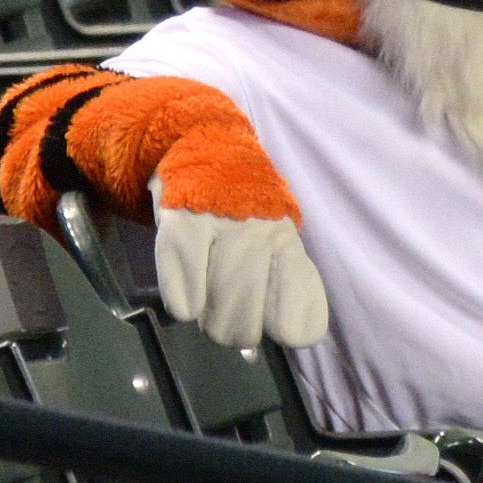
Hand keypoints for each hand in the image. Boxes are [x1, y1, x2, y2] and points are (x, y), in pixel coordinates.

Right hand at [154, 207, 330, 353]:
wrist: (205, 147)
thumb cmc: (245, 209)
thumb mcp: (278, 239)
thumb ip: (291, 285)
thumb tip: (300, 335)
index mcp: (288, 245)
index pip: (296, 324)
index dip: (280, 330)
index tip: (269, 315)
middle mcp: (261, 238)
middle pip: (247, 331)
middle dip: (235, 330)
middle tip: (229, 304)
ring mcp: (222, 231)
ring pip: (215, 321)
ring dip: (207, 318)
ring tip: (207, 293)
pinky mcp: (182, 227)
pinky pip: (184, 300)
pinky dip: (183, 304)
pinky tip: (187, 287)